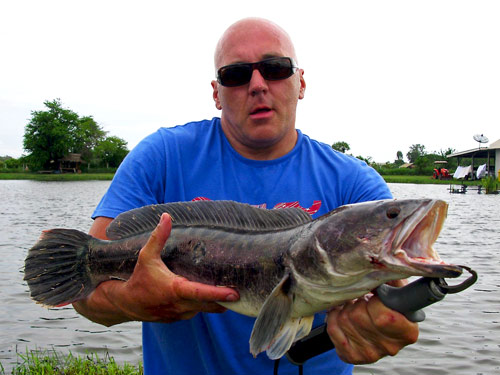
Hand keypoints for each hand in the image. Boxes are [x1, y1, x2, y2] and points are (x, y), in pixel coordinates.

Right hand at [74, 213, 238, 324]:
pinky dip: (204, 306)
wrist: (125, 303)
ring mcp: (180, 314)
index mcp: (175, 290)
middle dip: (225, 300)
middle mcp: (180, 305)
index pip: (201, 294)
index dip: (218, 294)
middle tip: (242, 291)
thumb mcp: (146, 256)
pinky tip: (210, 297)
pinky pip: (196, 312)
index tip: (234, 293)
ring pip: (204, 310)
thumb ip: (158, 237)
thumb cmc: (138, 278)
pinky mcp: (178, 319)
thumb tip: (166, 217)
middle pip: (210, 306)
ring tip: (230, 293)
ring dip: (215, 304)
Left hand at [326, 283, 417, 363]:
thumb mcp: (395, 289)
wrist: (378, 328)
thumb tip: (381, 263)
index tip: (375, 296)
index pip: (384, 316)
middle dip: (357, 302)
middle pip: (358, 316)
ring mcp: (370, 354)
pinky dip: (333, 318)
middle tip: (361, 300)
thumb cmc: (386, 305)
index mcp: (407, 331)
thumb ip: (391, 277)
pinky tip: (343, 315)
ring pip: (343, 320)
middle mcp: (390, 347)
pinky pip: (333, 330)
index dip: (375, 301)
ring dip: (344, 308)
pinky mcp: (352, 356)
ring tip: (352, 306)